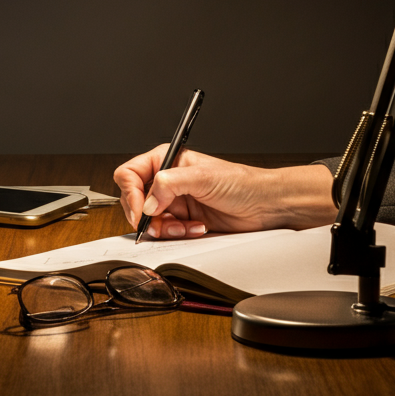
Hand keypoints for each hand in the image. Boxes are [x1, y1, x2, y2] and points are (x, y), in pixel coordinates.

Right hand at [113, 147, 336, 238]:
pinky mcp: (183, 220)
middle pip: (135, 200)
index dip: (131, 194)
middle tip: (159, 224)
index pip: (130, 174)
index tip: (142, 211)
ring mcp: (174, 201)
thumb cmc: (241, 183)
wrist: (264, 206)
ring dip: (165, 228)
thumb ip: (170, 184)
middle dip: (147, 216)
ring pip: (149, 220)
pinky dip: (178, 234)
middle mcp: (167, 180)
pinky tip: (197, 228)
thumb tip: (148, 202)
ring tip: (186, 226)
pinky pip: (166, 232)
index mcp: (166, 160)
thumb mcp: (204, 178)